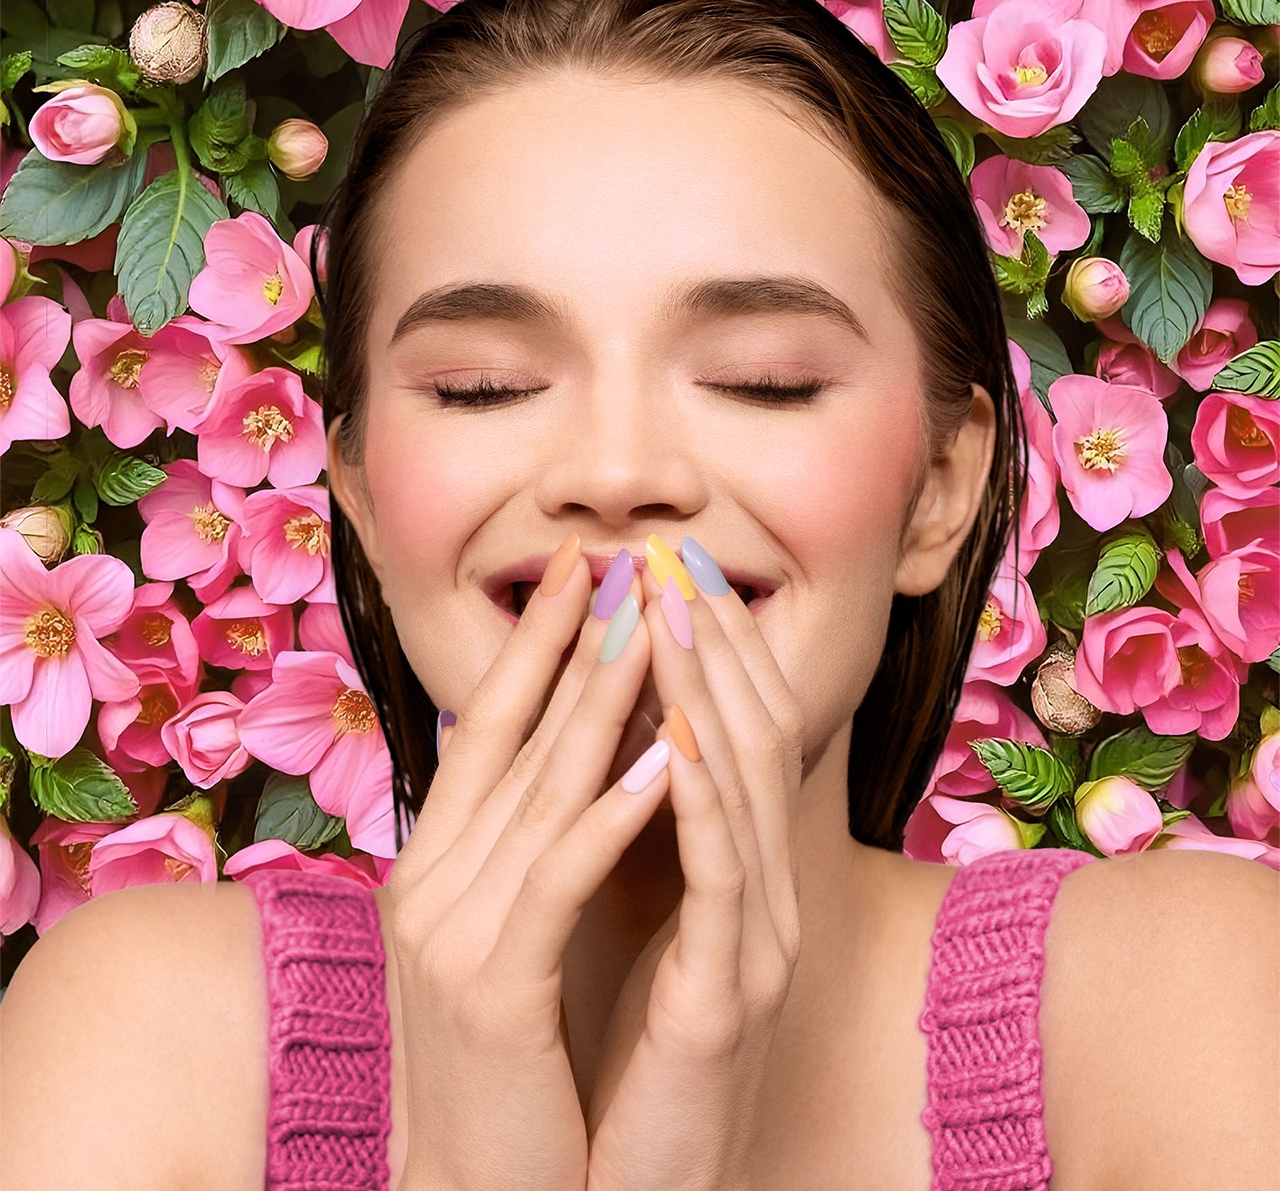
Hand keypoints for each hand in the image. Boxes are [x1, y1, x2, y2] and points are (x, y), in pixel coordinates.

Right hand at [387, 536, 670, 1190]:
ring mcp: (449, 931)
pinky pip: (560, 875)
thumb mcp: (504, 933)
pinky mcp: (490, 985)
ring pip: (539, 789)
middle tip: (617, 563)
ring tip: (647, 626)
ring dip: (601, 701)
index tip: (580, 572)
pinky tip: (664, 756)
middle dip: (570, 645)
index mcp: (433, 864)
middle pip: (513, 739)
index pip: (490, 730)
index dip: (535, 645)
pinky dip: (614, 811)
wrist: (471, 1190)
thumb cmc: (501, 1061)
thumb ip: (526, 847)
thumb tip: (575, 759)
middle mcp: (428, 881)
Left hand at [584, 550, 804, 1190]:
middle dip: (713, 644)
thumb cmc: (609, 1049)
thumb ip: (628, 834)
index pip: (729, 732)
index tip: (666, 566)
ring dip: (712, 696)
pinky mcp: (728, 1004)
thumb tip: (594, 733)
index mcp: (732, 876)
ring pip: (747, 795)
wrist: (615, 1189)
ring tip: (677, 613)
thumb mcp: (623, 920)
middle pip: (750, 740)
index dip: (707, 645)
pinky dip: (703, 804)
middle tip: (676, 557)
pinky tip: (682, 739)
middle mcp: (760, 897)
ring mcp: (754, 948)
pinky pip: (722, 885)